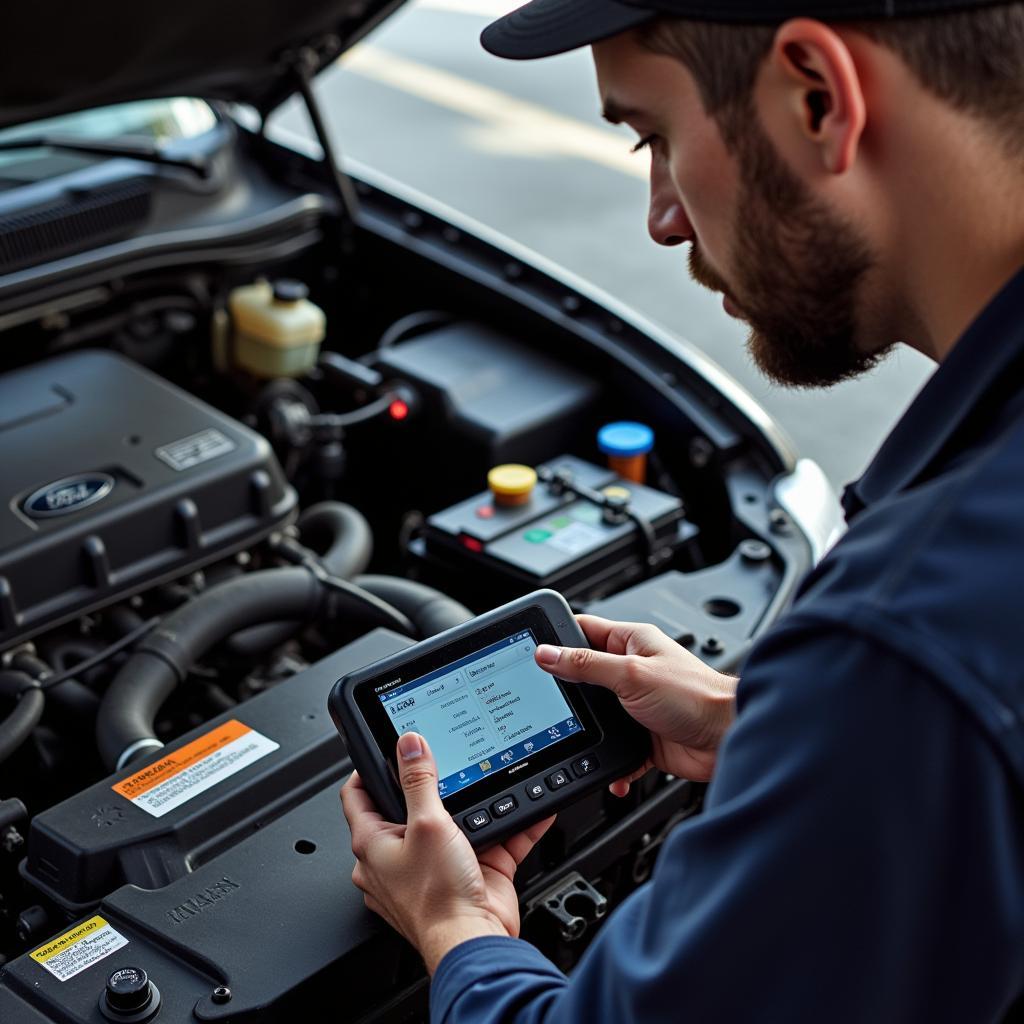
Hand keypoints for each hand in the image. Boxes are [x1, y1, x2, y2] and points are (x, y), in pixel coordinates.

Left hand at [340, 732, 554, 973]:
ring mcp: (435, 867)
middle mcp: (399, 857)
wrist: (475, 942)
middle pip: (408, 806)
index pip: (358, 796)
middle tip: (443, 757)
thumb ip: (419, 782)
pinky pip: (492, 840)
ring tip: (485, 778)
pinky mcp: (469, 874)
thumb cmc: (437, 900)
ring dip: (473, 804)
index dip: (368, 767)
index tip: (386, 748)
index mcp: (373, 845)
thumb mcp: (427, 824)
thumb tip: (409, 746)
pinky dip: (510, 824)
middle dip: (429, 784)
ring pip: (453, 822)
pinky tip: (528, 808)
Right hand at [535, 615, 735, 789]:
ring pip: (597, 717)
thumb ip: (586, 666)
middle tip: (547, 703)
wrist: (728, 738)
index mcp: (631, 642)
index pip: (583, 630)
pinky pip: (615, 749)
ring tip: (576, 737)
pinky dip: (609, 762)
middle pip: (584, 676)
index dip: (556, 638)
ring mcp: (637, 704)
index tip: (531, 649)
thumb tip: (547, 654)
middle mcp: (633, 670)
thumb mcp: (631, 675)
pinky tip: (608, 768)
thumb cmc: (696, 696)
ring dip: (589, 732)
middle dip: (568, 693)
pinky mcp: (643, 736)